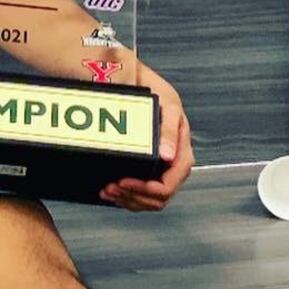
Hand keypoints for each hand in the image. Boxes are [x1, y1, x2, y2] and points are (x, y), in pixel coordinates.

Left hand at [100, 75, 193, 211]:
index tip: (124, 181)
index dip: (147, 190)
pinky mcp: (148, 172)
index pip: (169, 185)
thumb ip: (170, 132)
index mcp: (182, 156)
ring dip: (126, 200)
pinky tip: (108, 191)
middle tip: (110, 187)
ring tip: (107, 190)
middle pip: (157, 199)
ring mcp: (161, 172)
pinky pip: (139, 196)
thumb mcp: (168, 109)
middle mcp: (173, 168)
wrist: (148, 87)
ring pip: (147, 201)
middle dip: (133, 197)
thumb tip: (168, 157)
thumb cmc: (161, 97)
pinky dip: (124, 198)